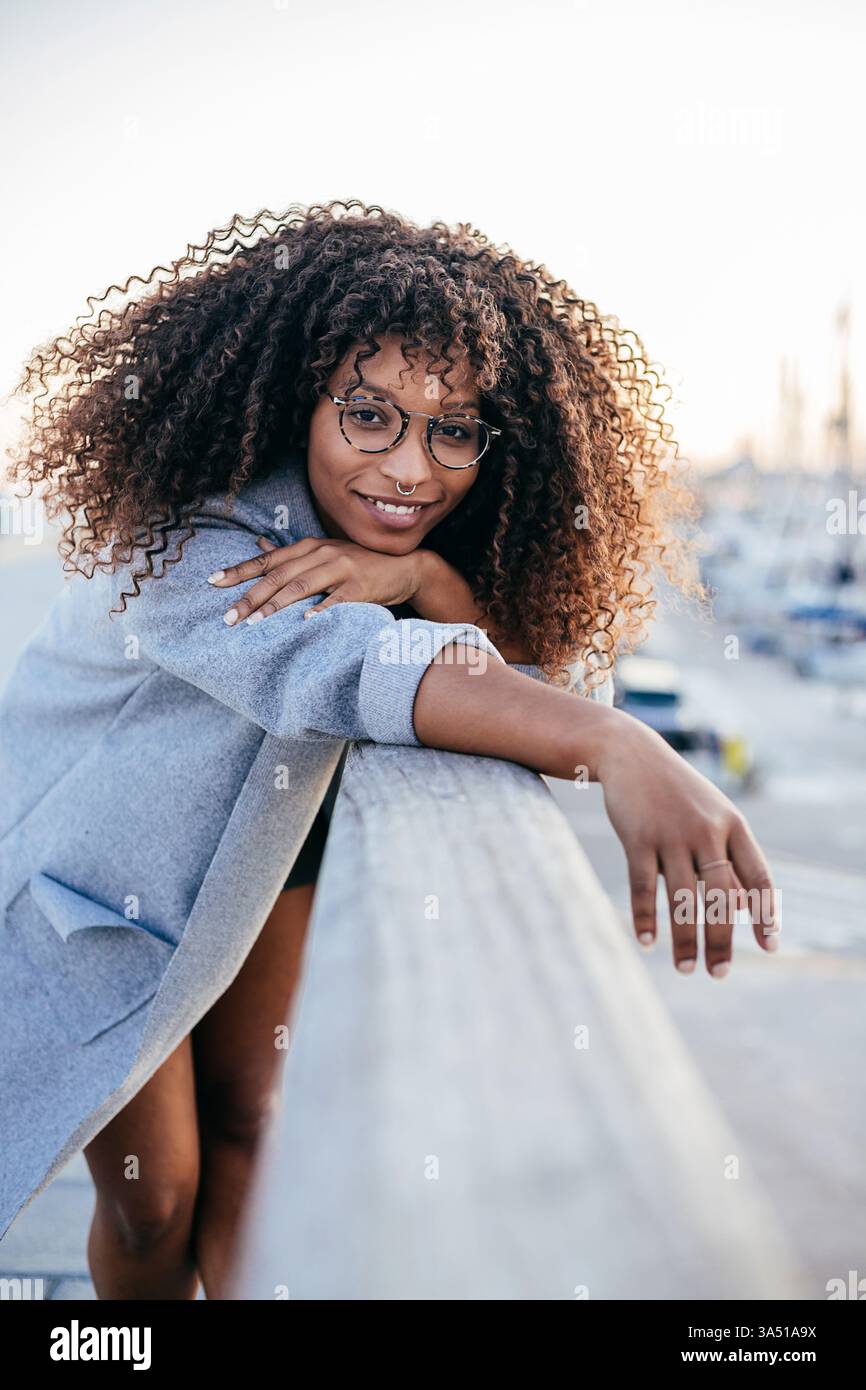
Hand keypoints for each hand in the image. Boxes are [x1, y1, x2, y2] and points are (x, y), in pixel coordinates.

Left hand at [208, 536, 425, 624]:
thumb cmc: (359, 564)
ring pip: (301, 587)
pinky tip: (304, 623)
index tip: (213, 582)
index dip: (239, 571)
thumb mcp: (324, 552)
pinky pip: (336, 600)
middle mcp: (321, 553)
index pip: (267, 560)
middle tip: (228, 617)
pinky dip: (319, 610)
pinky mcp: (360, 586)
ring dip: (275, 606)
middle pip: (278, 576)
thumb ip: (292, 554)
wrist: (404, 567)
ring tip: (254, 623)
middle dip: (250, 597)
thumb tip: (259, 543)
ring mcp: (341, 568)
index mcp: (309, 547)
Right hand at [596, 720, 777, 976]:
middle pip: (721, 896)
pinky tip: (646, 942)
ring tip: (686, 969)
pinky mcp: (638, 836)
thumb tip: (745, 909)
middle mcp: (707, 830)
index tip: (769, 947)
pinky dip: (646, 917)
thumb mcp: (711, 816)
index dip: (766, 914)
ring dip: (686, 939)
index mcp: (733, 825)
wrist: (631, 752)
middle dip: (722, 940)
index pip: (759, 876)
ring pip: (683, 897)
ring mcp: (672, 833)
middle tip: (719, 974)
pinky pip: (644, 886)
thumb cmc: (677, 793)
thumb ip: (729, 859)